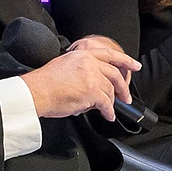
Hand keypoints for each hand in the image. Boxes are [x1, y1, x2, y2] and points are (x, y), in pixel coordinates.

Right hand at [22, 45, 137, 120]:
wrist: (36, 92)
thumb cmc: (44, 83)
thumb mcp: (64, 65)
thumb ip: (81, 69)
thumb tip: (93, 83)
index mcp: (82, 54)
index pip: (109, 54)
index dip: (125, 60)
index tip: (135, 65)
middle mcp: (89, 62)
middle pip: (115, 73)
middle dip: (123, 87)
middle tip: (126, 96)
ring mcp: (92, 76)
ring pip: (110, 90)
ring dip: (111, 102)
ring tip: (108, 110)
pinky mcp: (92, 91)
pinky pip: (107, 103)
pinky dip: (109, 112)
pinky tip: (107, 116)